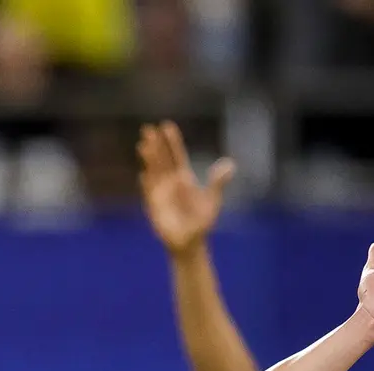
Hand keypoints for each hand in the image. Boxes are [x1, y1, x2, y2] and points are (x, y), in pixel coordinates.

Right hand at [138, 121, 233, 255]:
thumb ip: (218, 183)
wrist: (190, 242)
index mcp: (184, 178)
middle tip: (148, 128)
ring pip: (154, 172)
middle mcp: (170, 182)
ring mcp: (161, 193)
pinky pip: (150, 194)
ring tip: (143, 145)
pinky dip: (148, 185)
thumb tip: (229, 164)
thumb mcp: (213, 201)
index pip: (176, 155)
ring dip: (149, 160)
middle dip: (155, 145)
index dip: (172, 141)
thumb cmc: (201, 222)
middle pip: (162, 159)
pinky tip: (144, 176)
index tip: (166, 126)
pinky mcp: (155, 207)